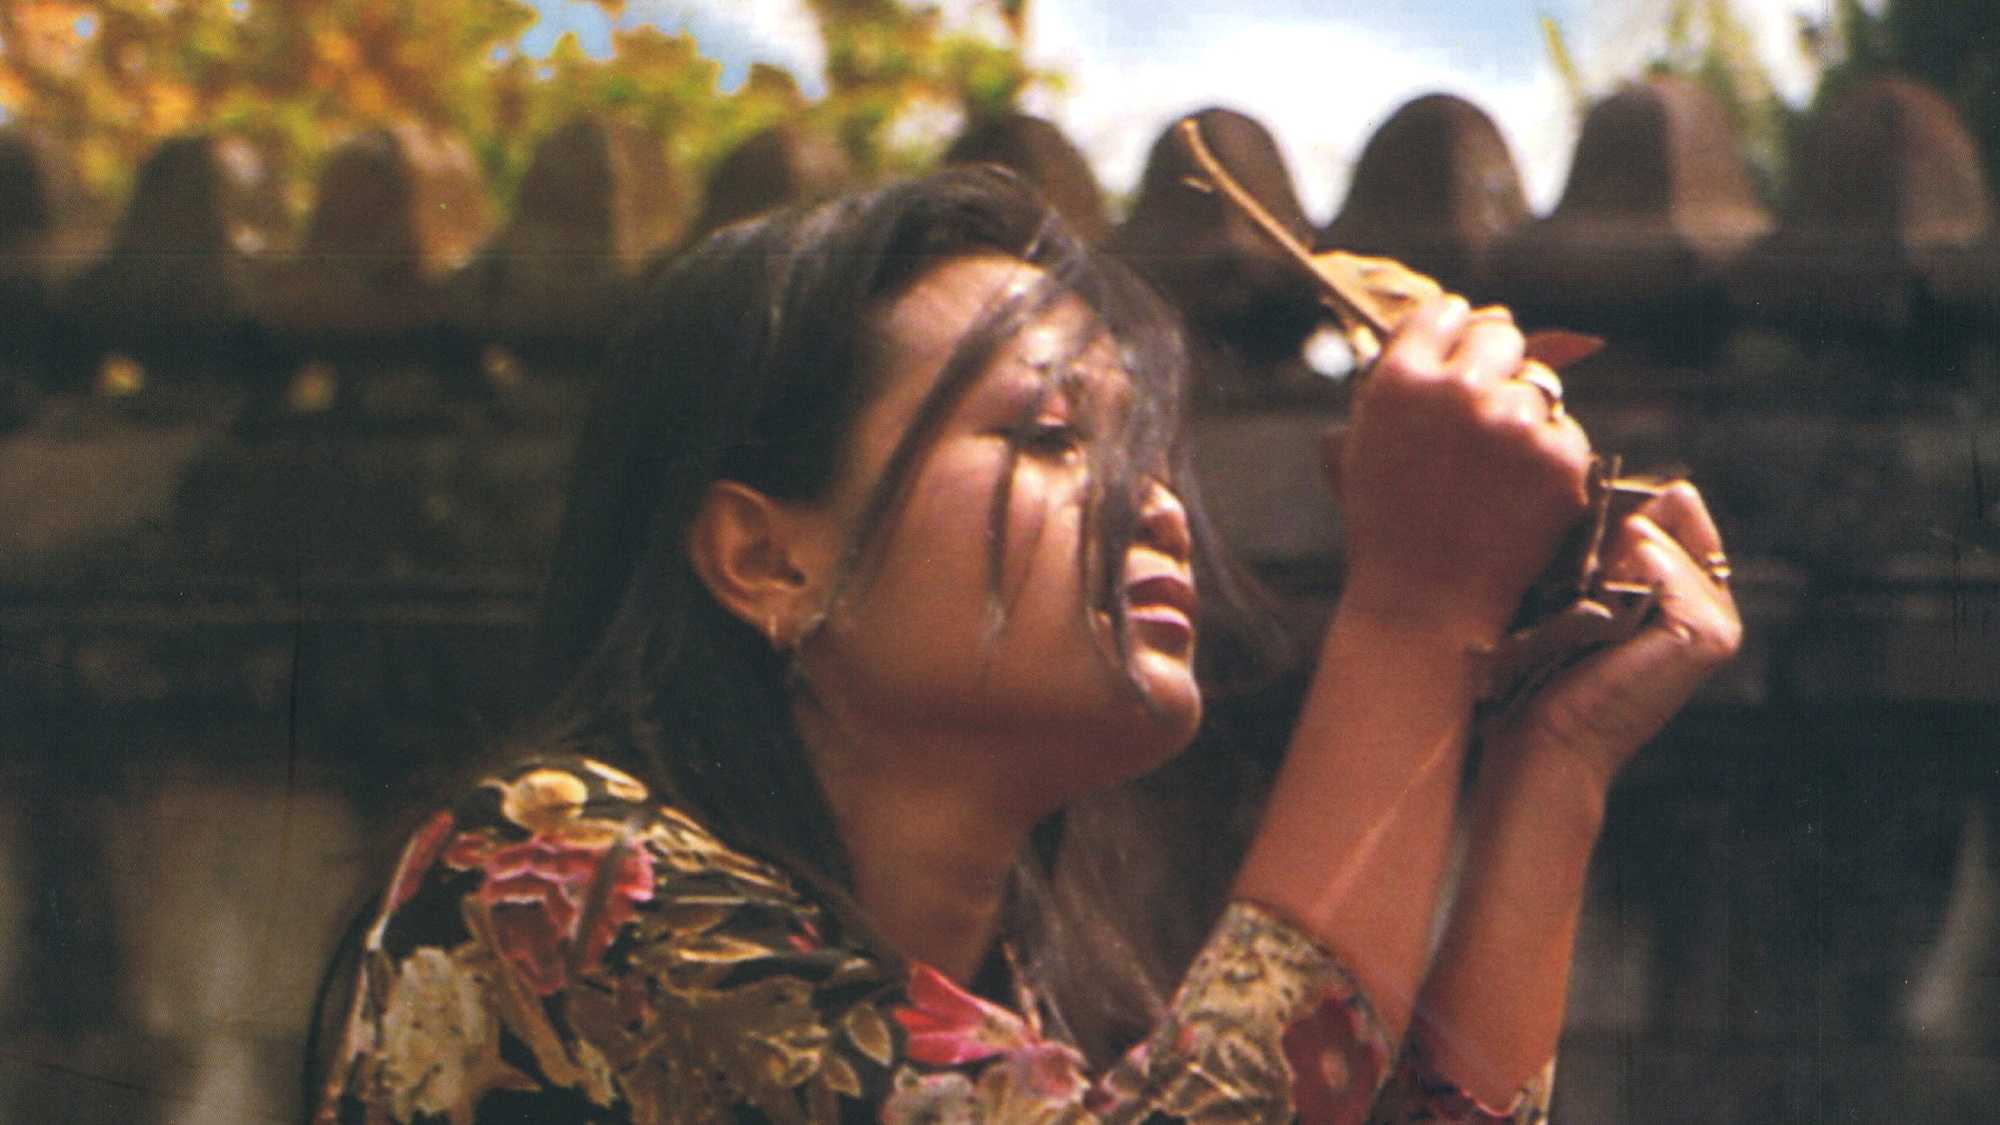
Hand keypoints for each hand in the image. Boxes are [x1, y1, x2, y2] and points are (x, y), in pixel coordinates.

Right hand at [1329, 297, 1593, 643]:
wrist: (1425, 606)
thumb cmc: (1387, 527)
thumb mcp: (1364, 442)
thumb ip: (1403, 379)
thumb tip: (1464, 318)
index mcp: (1400, 379)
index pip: (1446, 312)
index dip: (1454, 334)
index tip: (1457, 357)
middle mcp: (1459, 388)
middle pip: (1502, 334)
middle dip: (1496, 365)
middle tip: (1483, 414)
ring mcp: (1515, 422)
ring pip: (1540, 387)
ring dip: (1524, 418)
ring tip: (1493, 474)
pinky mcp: (1561, 457)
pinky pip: (1565, 433)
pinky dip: (1549, 460)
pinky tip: (1518, 498)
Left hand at [1485, 481, 1742, 794]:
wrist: (1546, 745)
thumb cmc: (1541, 672)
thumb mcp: (1576, 591)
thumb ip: (1606, 542)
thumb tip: (1619, 480)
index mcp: (1690, 594)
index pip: (1673, 502)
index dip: (1615, 514)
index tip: (1577, 570)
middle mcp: (1714, 605)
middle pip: (1671, 502)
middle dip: (1609, 533)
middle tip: (1579, 601)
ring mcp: (1718, 620)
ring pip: (1652, 528)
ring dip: (1598, 562)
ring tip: (1584, 620)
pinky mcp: (1705, 632)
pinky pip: (1651, 553)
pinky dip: (1609, 579)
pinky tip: (1597, 628)